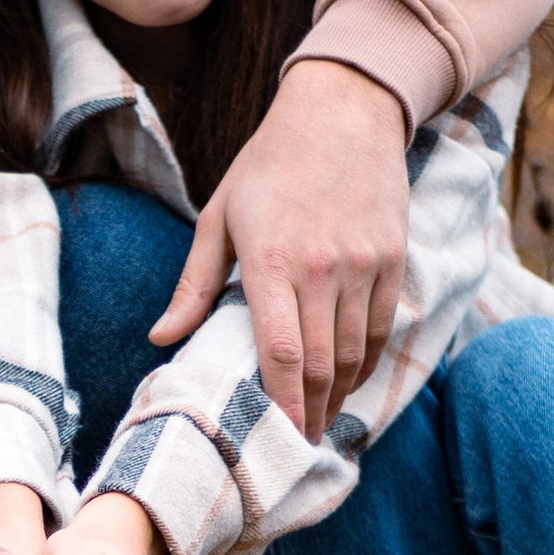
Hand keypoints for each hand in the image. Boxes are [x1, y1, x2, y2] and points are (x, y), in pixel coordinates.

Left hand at [151, 56, 409, 439]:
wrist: (344, 112)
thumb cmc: (269, 165)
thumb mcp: (220, 215)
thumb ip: (194, 284)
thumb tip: (162, 337)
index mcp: (271, 260)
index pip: (282, 353)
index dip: (282, 404)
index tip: (277, 437)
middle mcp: (322, 268)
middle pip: (323, 365)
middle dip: (311, 414)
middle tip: (298, 443)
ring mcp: (363, 265)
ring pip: (356, 352)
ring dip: (340, 395)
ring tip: (321, 419)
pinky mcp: (391, 260)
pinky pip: (382, 328)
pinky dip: (367, 362)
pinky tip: (350, 380)